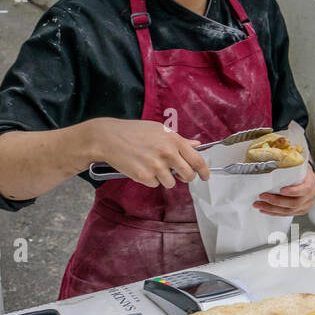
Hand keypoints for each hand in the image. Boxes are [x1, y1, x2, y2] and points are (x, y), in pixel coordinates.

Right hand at [75, 118, 209, 188]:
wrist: (108, 138)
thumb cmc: (133, 132)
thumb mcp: (158, 130)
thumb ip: (179, 140)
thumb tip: (196, 146)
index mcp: (173, 140)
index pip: (197, 160)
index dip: (205, 171)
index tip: (206, 176)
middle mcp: (167, 153)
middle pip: (188, 175)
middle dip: (185, 178)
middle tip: (179, 175)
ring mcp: (156, 166)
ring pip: (171, 183)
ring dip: (164, 178)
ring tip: (151, 165)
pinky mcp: (144, 176)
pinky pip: (155, 185)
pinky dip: (150, 180)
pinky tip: (141, 167)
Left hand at [254, 163, 314, 216]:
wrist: (309, 178)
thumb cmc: (302, 170)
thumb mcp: (300, 163)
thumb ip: (291, 158)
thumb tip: (280, 142)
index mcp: (310, 183)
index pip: (304, 189)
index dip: (293, 191)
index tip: (281, 190)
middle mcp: (309, 196)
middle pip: (294, 203)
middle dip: (276, 201)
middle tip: (262, 196)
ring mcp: (305, 205)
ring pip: (288, 211)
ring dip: (272, 208)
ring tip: (258, 204)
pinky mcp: (300, 211)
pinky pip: (286, 214)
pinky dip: (274, 213)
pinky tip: (264, 210)